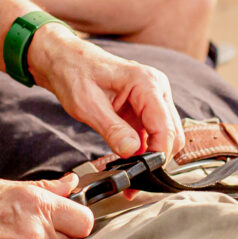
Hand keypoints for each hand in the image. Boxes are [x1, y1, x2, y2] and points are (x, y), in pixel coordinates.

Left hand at [27, 26, 181, 158]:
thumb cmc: (74, 73)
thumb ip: (112, 129)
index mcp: (146, 83)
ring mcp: (153, 97)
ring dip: (151, 155)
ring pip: (166, 135)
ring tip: (130, 173)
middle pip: (172, 133)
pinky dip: (144, 148)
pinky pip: (153, 132)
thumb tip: (132, 152)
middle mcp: (156, 88)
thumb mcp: (87, 105)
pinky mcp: (145, 106)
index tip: (143, 172)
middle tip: (134, 178)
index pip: (165, 127)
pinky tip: (129, 159)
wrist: (65, 60)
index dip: (158, 154)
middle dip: (157, 157)